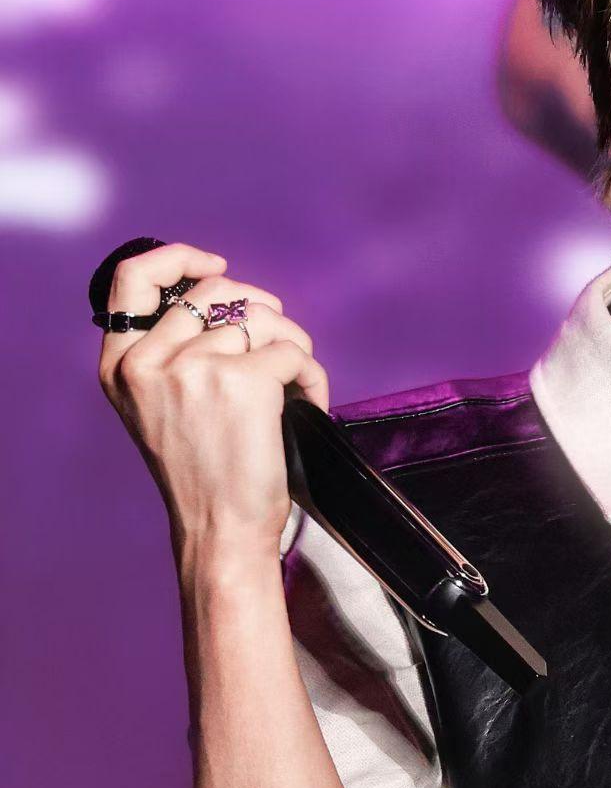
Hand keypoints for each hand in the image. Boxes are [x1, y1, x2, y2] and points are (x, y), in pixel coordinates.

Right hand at [98, 241, 327, 563]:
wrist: (219, 530)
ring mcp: (195, 366)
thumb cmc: (202, 475)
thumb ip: (170, 353)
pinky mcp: (244, 380)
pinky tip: (309, 405)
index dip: (179, 258)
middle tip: (280, 343)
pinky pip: (293, 352)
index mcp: (121, 365)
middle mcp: (151, 360)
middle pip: (218, 291)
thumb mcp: (157, 408)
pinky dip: (312, 376)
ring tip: (297, 385)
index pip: (134, 279)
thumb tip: (225, 300)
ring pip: (263, 318)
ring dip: (293, 347)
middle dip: (261, 310)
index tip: (217, 265)